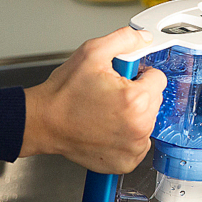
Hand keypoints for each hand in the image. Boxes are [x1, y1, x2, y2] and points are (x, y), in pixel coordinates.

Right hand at [19, 26, 166, 173]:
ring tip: (106, 110)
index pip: (159, 78)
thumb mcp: (92, 52)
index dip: (140, 73)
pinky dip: (127, 135)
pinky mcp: (126, 162)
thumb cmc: (63, 93)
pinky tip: (107, 127)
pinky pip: (139, 143)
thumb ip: (124, 39)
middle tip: (110, 94)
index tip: (124, 78)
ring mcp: (133, 148)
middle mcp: (139, 127)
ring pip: (148, 121)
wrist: (43, 122)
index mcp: (136, 99)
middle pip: (155, 100)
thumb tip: (144, 38)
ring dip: (134, 115)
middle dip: (138, 94)